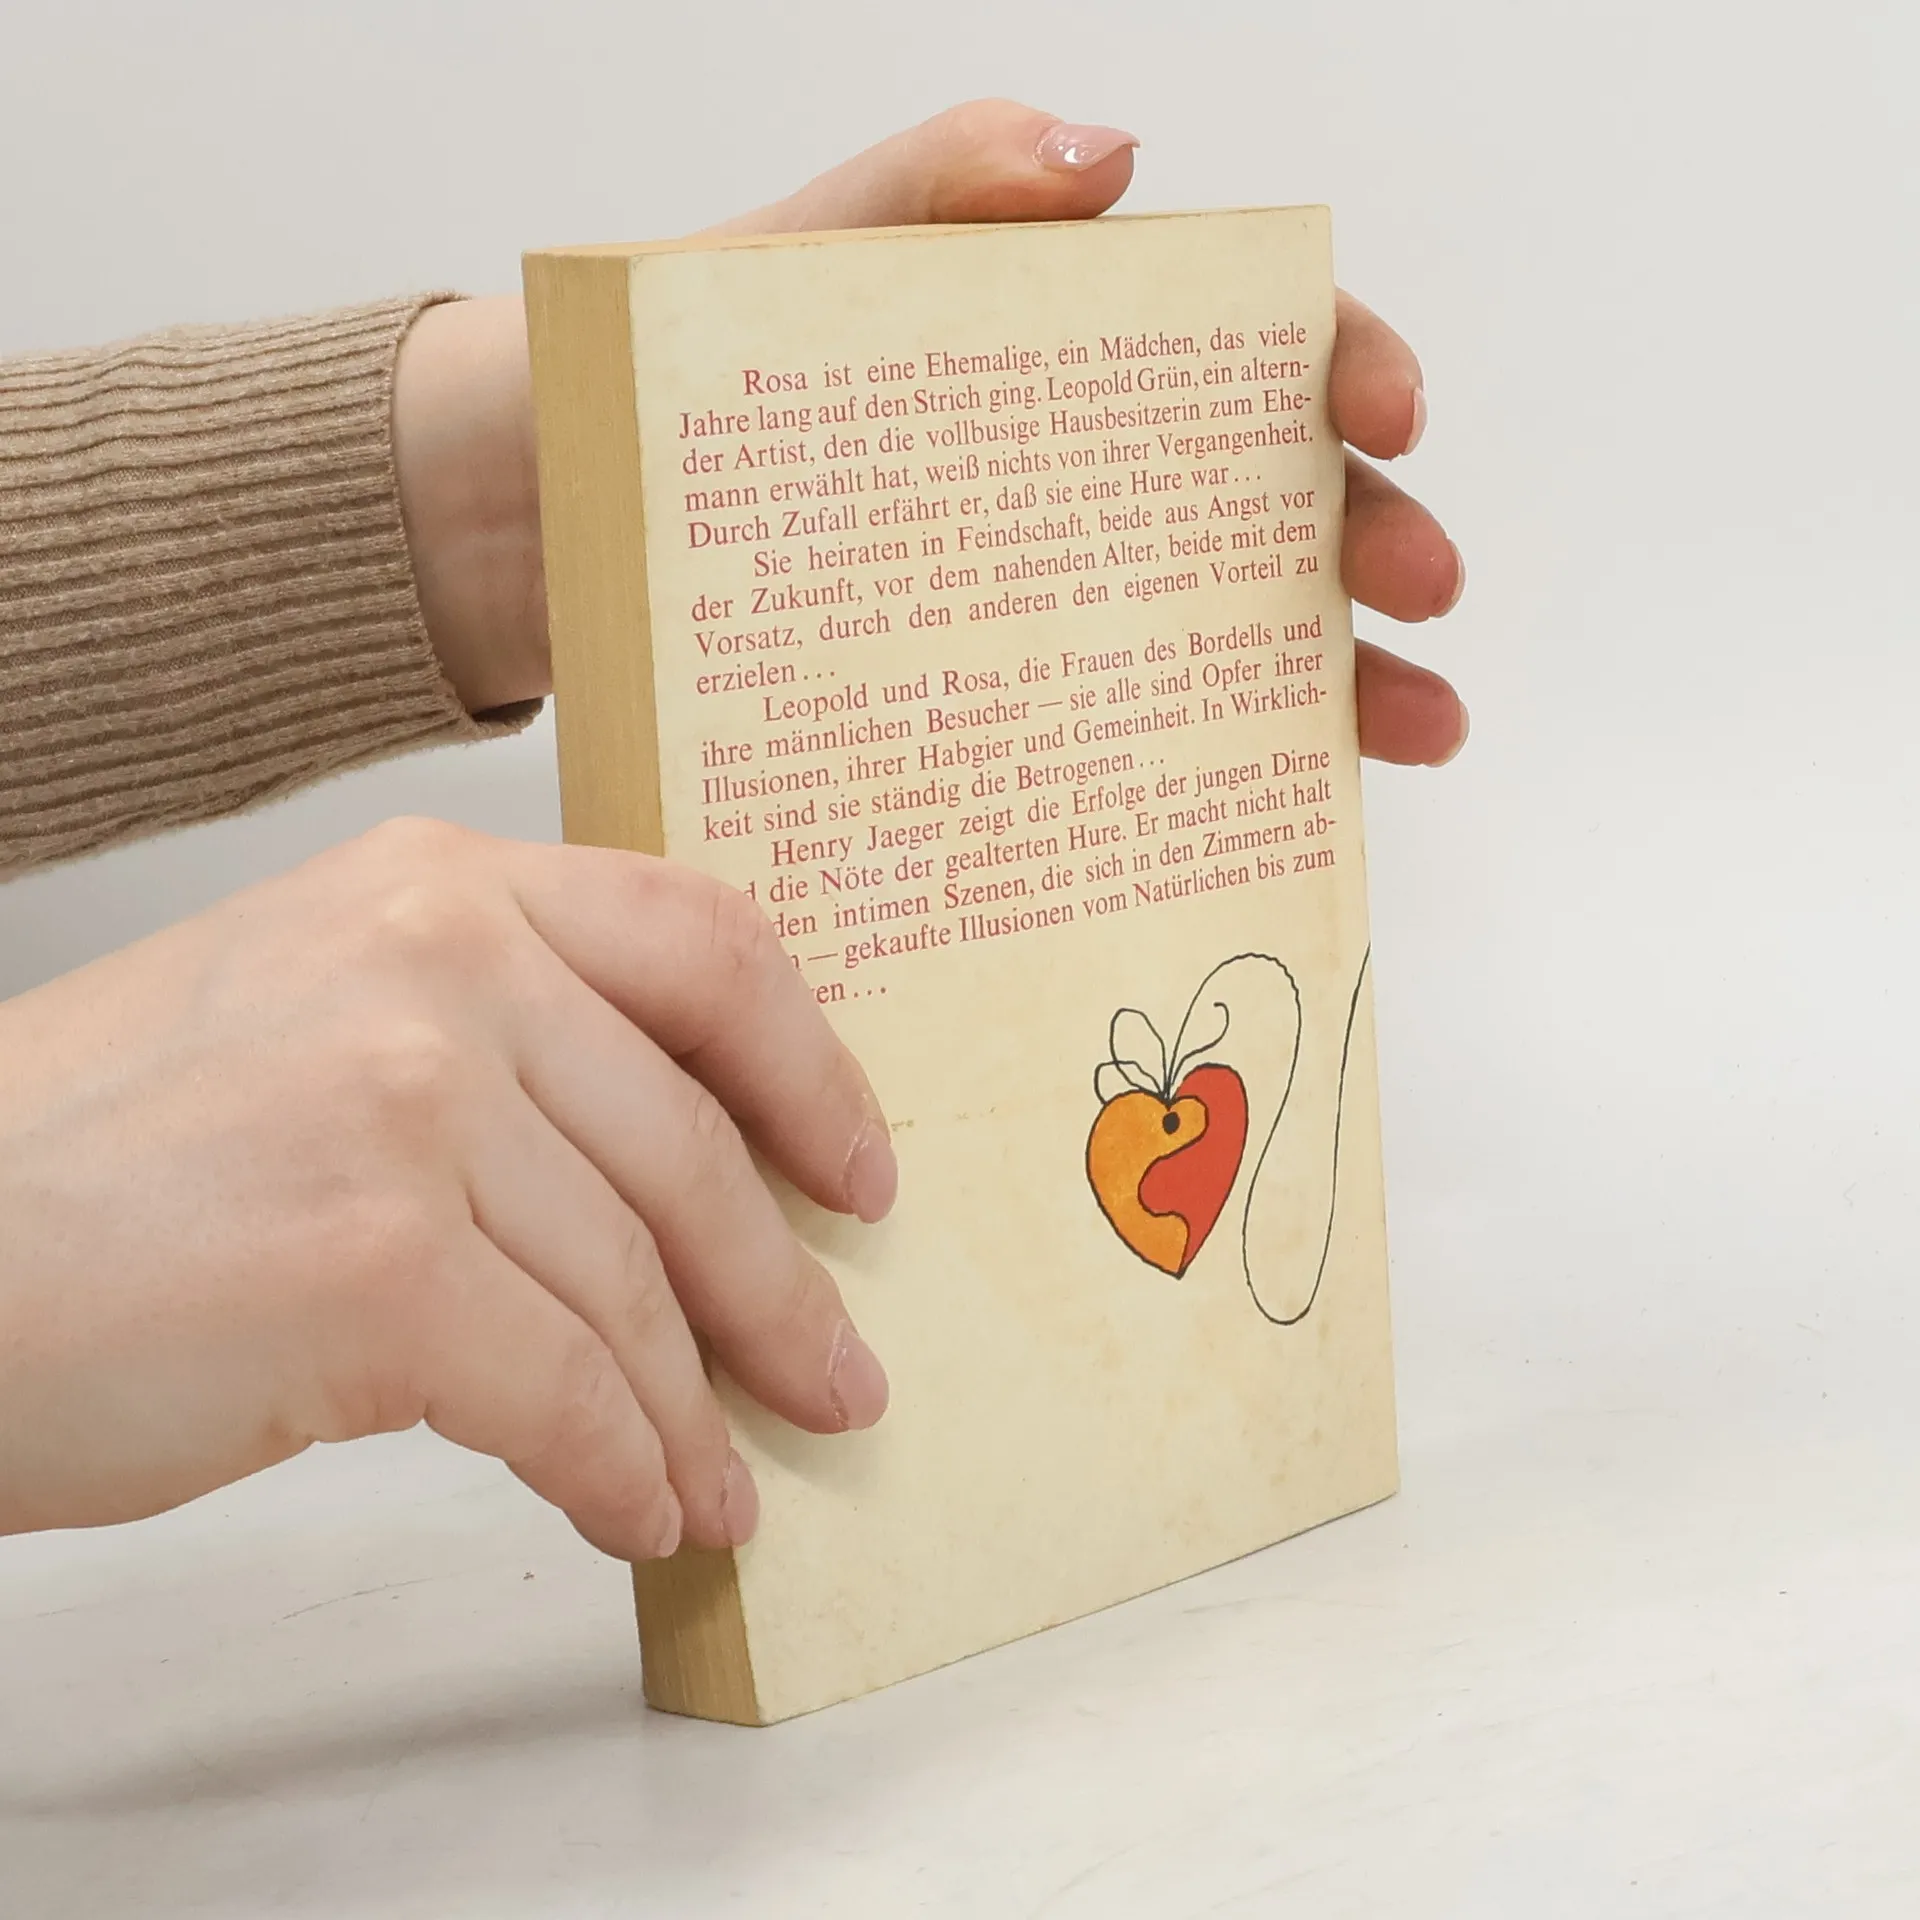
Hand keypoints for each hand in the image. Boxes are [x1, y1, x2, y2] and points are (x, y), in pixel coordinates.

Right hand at [0, 820, 895, 1555]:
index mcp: (436, 885)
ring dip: (692, 1410)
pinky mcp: (377, 1262)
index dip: (809, 1072)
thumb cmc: (102, 1157)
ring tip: (717, 1482)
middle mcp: (438, 964)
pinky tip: (632, 1511)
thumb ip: (501, 1040)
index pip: (705, 945)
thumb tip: (679, 1184)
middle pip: (688, 1147)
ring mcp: (410, 1103)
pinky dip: (615, 1467)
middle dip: (777, 1288)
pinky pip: (564, 1389)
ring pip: (632, 1286)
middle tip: (833, 1375)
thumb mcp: (311, 1009)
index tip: (860, 1175)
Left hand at [393, 100, 1467, 765]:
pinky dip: (1192, 788)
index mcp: (1056, 368)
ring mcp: (1035, 615)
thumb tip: (1112, 156)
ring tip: (1407, 730)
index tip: (1383, 409)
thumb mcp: (789, 261)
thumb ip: (933, 188)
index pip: (1240, 347)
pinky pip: (1105, 753)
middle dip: (1371, 541)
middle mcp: (1069, 497)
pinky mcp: (982, 719)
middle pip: (1266, 508)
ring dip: (1335, 684)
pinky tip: (1257, 820)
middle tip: (1417, 592)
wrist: (542, 531)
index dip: (1341, 365)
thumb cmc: (663, 388)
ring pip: (1219, 644)